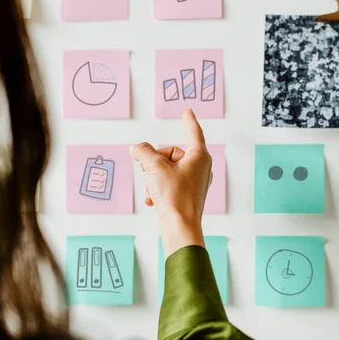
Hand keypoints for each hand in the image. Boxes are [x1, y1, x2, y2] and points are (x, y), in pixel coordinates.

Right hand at [130, 109, 211, 254]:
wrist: (180, 228)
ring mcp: (195, 182)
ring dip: (153, 178)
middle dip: (155, 162)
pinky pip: (168, 184)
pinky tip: (152, 200)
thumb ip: (143, 152)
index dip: (188, 120)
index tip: (187, 111)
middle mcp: (201, 168)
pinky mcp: (188, 195)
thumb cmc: (174, 196)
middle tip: (148, 172)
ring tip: (152, 190)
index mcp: (200, 156)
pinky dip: (157, 190)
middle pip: (171, 154)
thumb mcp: (154, 168)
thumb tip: (137, 148)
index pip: (193, 132)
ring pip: (167, 170)